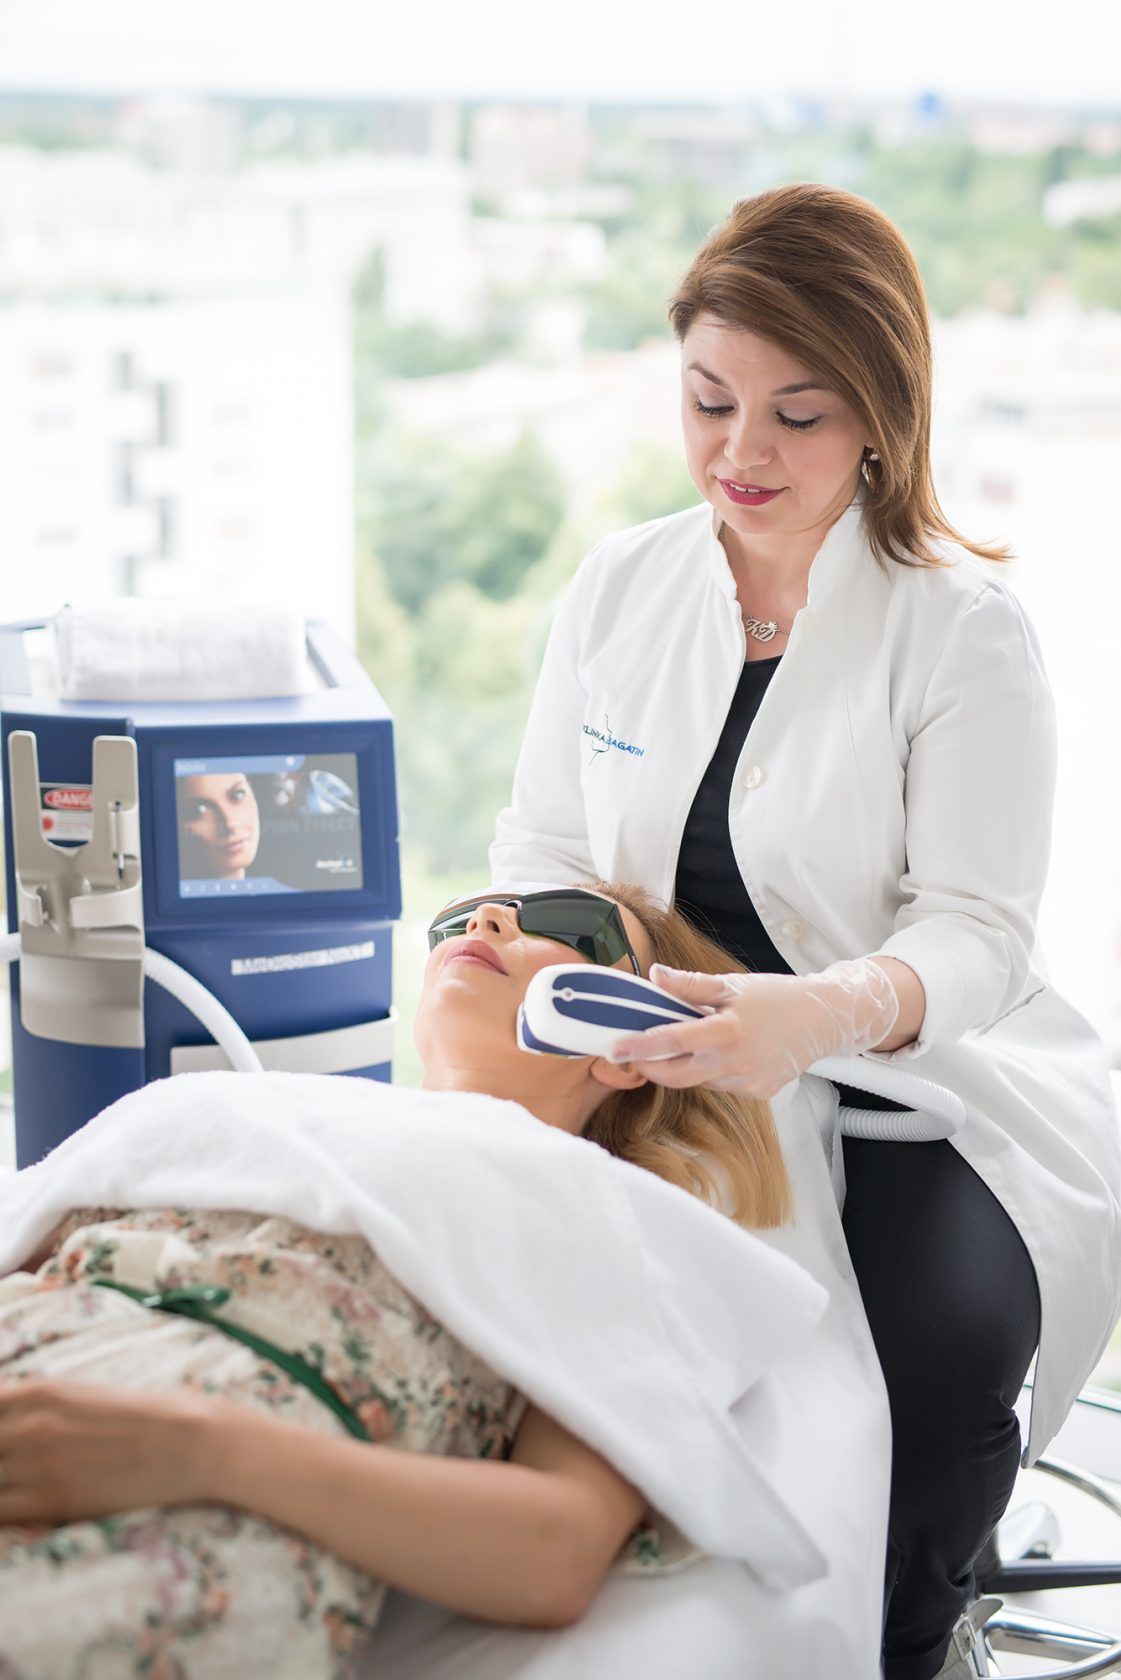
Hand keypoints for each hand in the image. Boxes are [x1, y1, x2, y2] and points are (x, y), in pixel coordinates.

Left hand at [0, 1378, 223, 1526]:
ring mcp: (37, 1464)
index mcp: (39, 1392)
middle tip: (12, 1469)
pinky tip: (17, 1509)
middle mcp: (30, 1424)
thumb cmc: (147, 1416)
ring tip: (19, 1487)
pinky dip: (0, 1512)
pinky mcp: (51, 1501)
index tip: (4, 1446)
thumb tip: (7, 1419)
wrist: (192, 1442)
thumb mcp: (85, 1395)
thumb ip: (38, 1406)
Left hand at [610, 958, 900, 1100]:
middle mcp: (736, 1062)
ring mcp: (747, 1082)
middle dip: (650, 1066)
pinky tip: (727, 1051)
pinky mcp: (757, 1093)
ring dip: (686, 1064)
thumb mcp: (732, 984)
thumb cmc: (777, 997)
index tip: (615, 1049)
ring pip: (697, 1080)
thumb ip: (690, 985)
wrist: (823, 1020)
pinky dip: (712, 1070)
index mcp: (728, 1030)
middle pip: (676, 1076)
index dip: (641, 1047)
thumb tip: (654, 975)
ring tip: (699, 1038)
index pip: (674, 1041)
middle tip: (634, 1051)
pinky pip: (719, 1084)